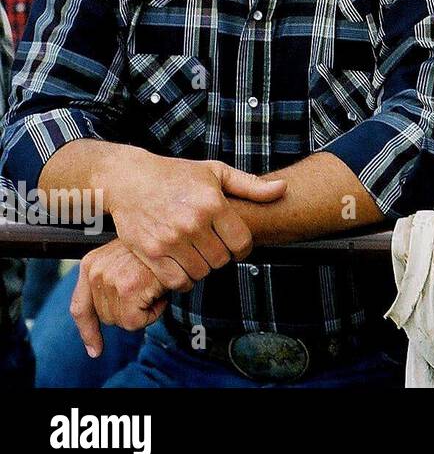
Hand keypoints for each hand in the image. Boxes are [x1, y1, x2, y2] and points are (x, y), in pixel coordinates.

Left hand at [70, 239, 166, 357]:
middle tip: (148, 290)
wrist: (175, 233)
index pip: (80, 308)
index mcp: (91, 264)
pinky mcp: (128, 288)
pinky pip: (137, 321)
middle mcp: (95, 272)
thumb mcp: (125, 258)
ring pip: (123, 321)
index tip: (95, 350)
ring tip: (155, 288)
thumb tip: (109, 316)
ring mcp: (110, 280)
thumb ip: (110, 280)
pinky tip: (161, 294)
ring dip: (144, 311)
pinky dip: (153, 313)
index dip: (88, 331)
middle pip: (107, 318)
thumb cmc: (156, 245)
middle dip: (130, 311)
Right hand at [104, 151, 286, 291]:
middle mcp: (193, 222)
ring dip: (201, 269)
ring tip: (197, 255)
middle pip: (221, 260)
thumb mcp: (216, 173)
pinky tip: (181, 266)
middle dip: (221, 258)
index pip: (241, 243)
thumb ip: (250, 185)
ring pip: (200, 273)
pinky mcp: (151, 252)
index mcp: (213, 203)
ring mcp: (170, 239)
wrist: (130, 179)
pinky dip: (182, 279)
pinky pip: (176, 281)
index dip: (242, 249)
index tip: (234, 246)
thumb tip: (283, 189)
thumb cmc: (176, 174)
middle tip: (212, 248)